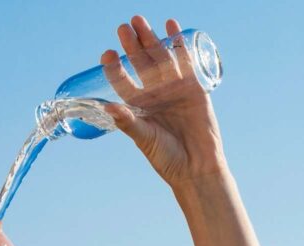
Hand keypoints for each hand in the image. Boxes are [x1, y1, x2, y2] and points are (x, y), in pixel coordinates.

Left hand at [101, 16, 228, 188]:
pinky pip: (184, 60)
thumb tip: (108, 107)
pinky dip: (178, 43)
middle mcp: (153, 94)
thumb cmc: (166, 157)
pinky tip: (171, 25)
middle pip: (140, 63)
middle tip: (123, 27)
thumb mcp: (144, 138)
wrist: (197, 166)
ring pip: (160, 57)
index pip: (122, 81)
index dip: (114, 67)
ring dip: (151, 38)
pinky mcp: (193, 86)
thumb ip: (128, 122)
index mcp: (137, 106)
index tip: (107, 55)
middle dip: (131, 45)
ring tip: (139, 20)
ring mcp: (173, 87)